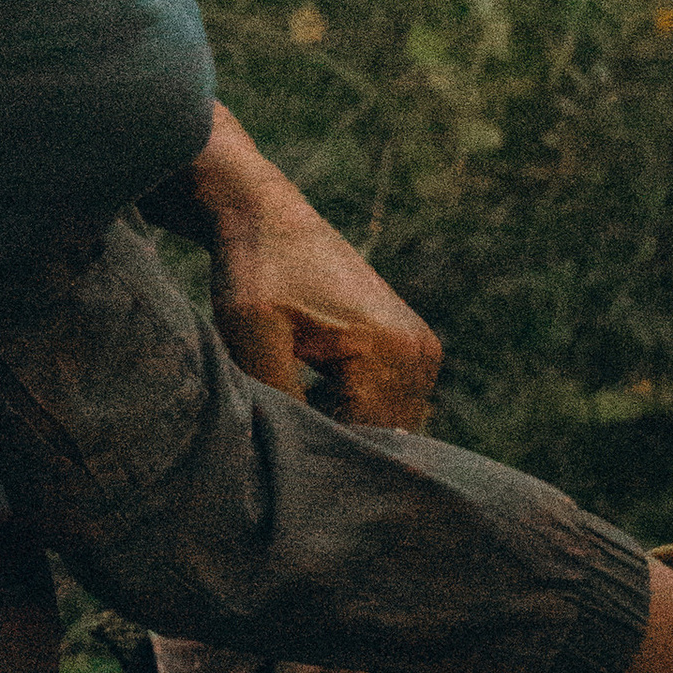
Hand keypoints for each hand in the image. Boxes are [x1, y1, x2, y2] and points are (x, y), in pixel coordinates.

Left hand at [182, 103, 440, 429]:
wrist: (267, 217)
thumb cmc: (253, 270)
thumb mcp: (250, 333)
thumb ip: (278, 398)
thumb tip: (294, 455)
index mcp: (391, 350)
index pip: (365, 440)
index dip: (321, 453)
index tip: (282, 448)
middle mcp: (420, 353)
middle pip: (381, 437)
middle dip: (333, 439)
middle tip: (284, 425)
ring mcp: (422, 350)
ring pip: (386, 425)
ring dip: (343, 424)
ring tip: (294, 398)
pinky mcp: (411, 347)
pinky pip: (388, 403)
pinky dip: (352, 406)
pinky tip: (310, 389)